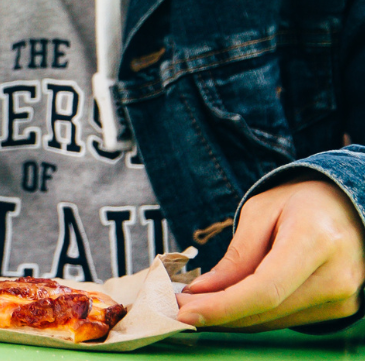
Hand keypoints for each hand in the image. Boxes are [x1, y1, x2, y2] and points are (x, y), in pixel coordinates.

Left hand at [178, 178, 364, 330]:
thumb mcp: (261, 211)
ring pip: (273, 320)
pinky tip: (228, 304)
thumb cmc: (304, 202)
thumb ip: (237, 254)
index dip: (223, 306)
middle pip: (266, 310)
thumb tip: (204, 290)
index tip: (185, 312)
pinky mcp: (340, 309)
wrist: (350, 208)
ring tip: (196, 304)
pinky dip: (252, 315)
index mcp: (316, 240)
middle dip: (216, 313)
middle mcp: (337, 275)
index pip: (266, 289)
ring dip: (231, 318)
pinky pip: (285, 319)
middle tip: (175, 307)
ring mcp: (343, 298)